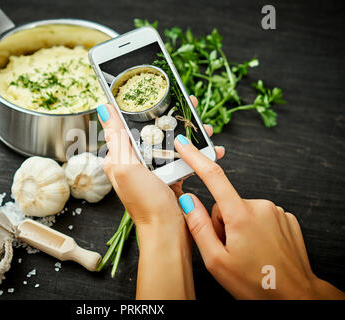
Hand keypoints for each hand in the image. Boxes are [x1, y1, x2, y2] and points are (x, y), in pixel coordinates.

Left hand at [98, 96, 223, 227]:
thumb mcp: (126, 168)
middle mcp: (135, 162)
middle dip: (172, 116)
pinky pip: (183, 158)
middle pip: (152, 130)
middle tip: (190, 105)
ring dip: (189, 132)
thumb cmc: (145, 204)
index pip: (127, 124)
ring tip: (206, 127)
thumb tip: (103, 109)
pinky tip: (211, 148)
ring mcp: (154, 169)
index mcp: (120, 158)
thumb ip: (117, 139)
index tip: (158, 92)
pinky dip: (196, 152)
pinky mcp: (170, 177)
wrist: (168, 232)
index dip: (142, 106)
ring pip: (171, 142)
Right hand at [174, 134, 344, 299]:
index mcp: (240, 215)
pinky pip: (258, 216)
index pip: (213, 177)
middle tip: (228, 248)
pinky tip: (259, 247)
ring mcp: (275, 211)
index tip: (185, 144)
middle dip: (221, 223)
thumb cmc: (256, 283)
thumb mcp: (216, 260)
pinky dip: (254, 229)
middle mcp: (259, 206)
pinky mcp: (285, 218)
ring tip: (246, 251)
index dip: (196, 158)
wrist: (295, 296)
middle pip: (225, 204)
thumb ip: (198, 226)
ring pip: (241, 210)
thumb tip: (187, 201)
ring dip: (238, 227)